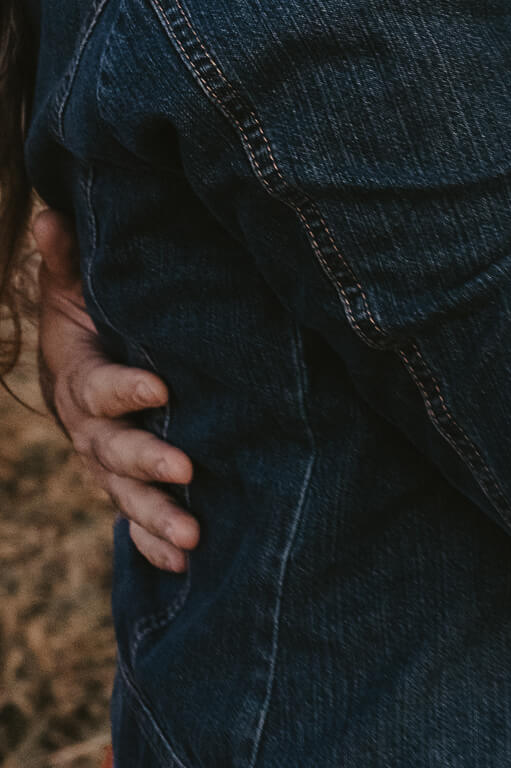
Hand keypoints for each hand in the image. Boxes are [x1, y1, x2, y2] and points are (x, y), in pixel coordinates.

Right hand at [33, 208, 198, 570]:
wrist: (73, 361)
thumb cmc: (84, 314)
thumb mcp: (73, 285)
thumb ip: (67, 257)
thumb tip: (50, 214)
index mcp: (78, 379)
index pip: (98, 388)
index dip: (125, 389)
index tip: (163, 388)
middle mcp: (87, 430)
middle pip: (112, 453)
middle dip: (147, 464)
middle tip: (186, 470)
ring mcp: (103, 463)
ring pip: (124, 496)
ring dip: (156, 518)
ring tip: (194, 536)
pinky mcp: (121, 484)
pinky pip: (133, 521)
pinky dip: (153, 545)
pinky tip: (184, 562)